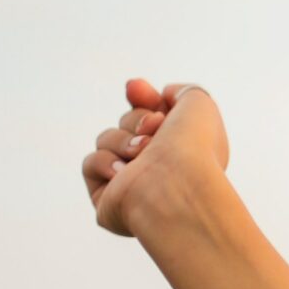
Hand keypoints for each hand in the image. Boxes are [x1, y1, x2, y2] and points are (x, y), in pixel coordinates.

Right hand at [81, 79, 231, 237]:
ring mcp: (133, 184)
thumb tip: (162, 95)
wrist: (176, 182)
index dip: (142, 99)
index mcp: (183, 150)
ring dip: (122, 140)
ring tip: (143, 152)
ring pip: (107, 139)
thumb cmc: (194, 146)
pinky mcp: (107, 200)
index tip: (136, 88)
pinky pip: (90, 164)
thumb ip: (182, 92)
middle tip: (154, 128)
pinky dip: (105, 163)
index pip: (153, 116)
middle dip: (136, 119)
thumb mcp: (198, 103)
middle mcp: (160, 168)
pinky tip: (123, 174)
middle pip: (127, 123)